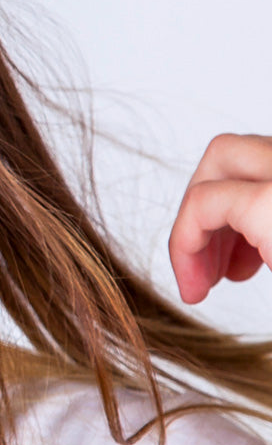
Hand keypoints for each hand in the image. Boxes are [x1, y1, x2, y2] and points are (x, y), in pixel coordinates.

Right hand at [168, 133, 271, 303]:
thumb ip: (249, 247)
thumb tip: (226, 269)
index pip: (202, 200)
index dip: (182, 249)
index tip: (191, 288)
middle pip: (221, 156)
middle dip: (198, 210)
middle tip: (200, 264)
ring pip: (251, 158)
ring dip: (228, 207)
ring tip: (229, 265)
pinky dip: (259, 204)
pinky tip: (262, 253)